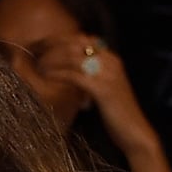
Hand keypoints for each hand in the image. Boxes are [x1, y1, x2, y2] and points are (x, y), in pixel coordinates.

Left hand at [34, 35, 155, 156]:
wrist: (135, 132)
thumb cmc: (117, 116)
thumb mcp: (104, 91)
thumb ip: (92, 79)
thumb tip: (72, 76)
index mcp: (112, 59)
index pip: (85, 40)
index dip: (63, 39)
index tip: (45, 43)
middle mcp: (111, 61)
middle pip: (78, 43)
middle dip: (54, 44)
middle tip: (36, 50)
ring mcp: (107, 74)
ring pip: (74, 57)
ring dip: (53, 59)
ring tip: (38, 65)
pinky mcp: (102, 89)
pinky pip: (74, 75)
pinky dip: (58, 73)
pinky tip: (46, 76)